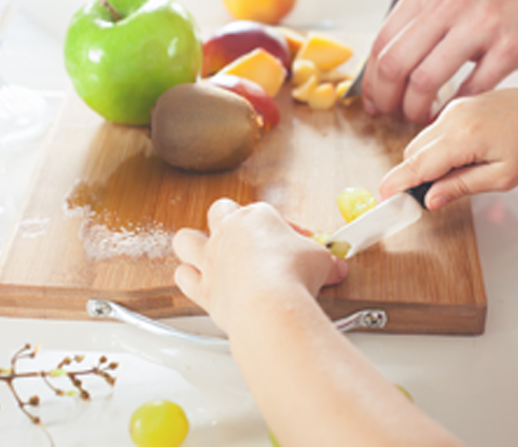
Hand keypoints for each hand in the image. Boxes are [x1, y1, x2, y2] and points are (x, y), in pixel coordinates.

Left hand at [173, 199, 347, 333]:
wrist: (269, 306)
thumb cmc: (293, 276)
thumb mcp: (321, 259)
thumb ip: (323, 260)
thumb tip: (334, 267)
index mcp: (256, 217)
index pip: (266, 212)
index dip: (283, 228)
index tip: (298, 243)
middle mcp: (228, 232)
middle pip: (219, 211)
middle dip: (230, 220)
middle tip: (250, 239)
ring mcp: (211, 259)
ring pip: (185, 238)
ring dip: (194, 244)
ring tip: (209, 253)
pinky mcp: (202, 288)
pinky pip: (183, 277)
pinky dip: (189, 278)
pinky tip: (201, 282)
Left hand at [363, 0, 517, 122]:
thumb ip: (426, 12)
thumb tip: (391, 56)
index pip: (382, 40)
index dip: (372, 79)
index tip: (374, 99)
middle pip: (395, 63)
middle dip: (387, 99)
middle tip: (391, 116)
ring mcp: (481, 21)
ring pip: (424, 80)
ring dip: (417, 110)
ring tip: (422, 120)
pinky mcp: (511, 46)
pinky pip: (469, 90)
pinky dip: (455, 110)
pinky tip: (455, 116)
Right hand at [379, 86, 517, 208]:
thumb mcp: (503, 177)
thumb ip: (461, 186)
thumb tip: (430, 198)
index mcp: (464, 136)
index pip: (417, 165)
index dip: (397, 184)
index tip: (384, 198)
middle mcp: (455, 116)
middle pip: (414, 151)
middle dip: (411, 175)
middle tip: (417, 199)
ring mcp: (458, 106)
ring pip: (423, 139)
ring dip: (425, 161)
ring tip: (447, 180)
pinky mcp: (463, 102)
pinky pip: (437, 128)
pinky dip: (437, 146)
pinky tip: (457, 159)